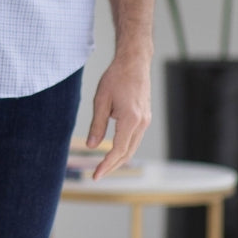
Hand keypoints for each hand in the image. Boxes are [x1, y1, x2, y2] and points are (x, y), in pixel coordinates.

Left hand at [86, 53, 151, 179]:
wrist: (134, 62)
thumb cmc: (116, 77)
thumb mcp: (101, 100)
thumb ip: (97, 124)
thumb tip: (91, 145)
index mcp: (131, 119)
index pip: (118, 150)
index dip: (106, 165)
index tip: (95, 175)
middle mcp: (142, 123)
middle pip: (128, 153)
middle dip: (112, 166)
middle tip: (96, 175)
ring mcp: (146, 120)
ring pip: (133, 147)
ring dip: (119, 159)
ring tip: (103, 166)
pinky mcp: (145, 117)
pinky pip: (135, 139)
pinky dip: (125, 148)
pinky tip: (114, 150)